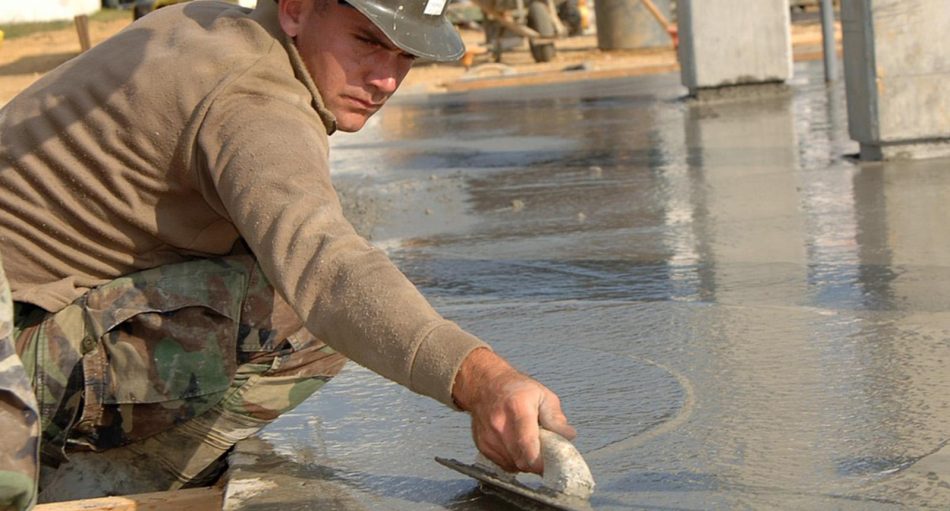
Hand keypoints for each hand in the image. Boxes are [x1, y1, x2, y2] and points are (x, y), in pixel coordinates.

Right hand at [452, 348, 575, 473]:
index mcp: (517, 408)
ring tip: (530, 446)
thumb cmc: (515, 388)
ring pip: (514, 465)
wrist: (485, 384)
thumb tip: (568, 435)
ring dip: (526, 462)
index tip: (551, 464)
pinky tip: (517, 446)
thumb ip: (555, 417)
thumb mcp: (542, 394)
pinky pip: (504, 464)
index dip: (540, 461)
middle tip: (545, 454)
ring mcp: (489, 436)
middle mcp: (500, 424)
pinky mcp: (482, 445)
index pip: (527, 443)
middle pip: (522, 459)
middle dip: (537, 463)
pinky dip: (514, 461)